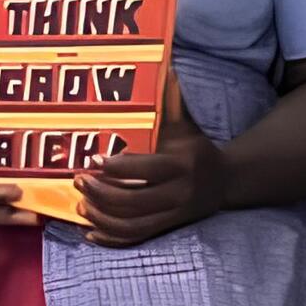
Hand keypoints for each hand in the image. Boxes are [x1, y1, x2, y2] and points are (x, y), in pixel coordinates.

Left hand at [72, 88, 224, 246]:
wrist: (227, 180)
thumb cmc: (197, 148)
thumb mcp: (185, 125)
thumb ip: (172, 101)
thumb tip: (165, 66)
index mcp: (181, 165)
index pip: (145, 169)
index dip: (116, 167)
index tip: (91, 160)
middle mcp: (179, 193)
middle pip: (134, 201)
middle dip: (101, 193)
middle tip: (78, 180)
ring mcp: (174, 214)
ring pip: (133, 225)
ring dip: (102, 219)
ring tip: (80, 206)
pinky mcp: (169, 227)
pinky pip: (138, 239)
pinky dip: (113, 239)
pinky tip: (91, 233)